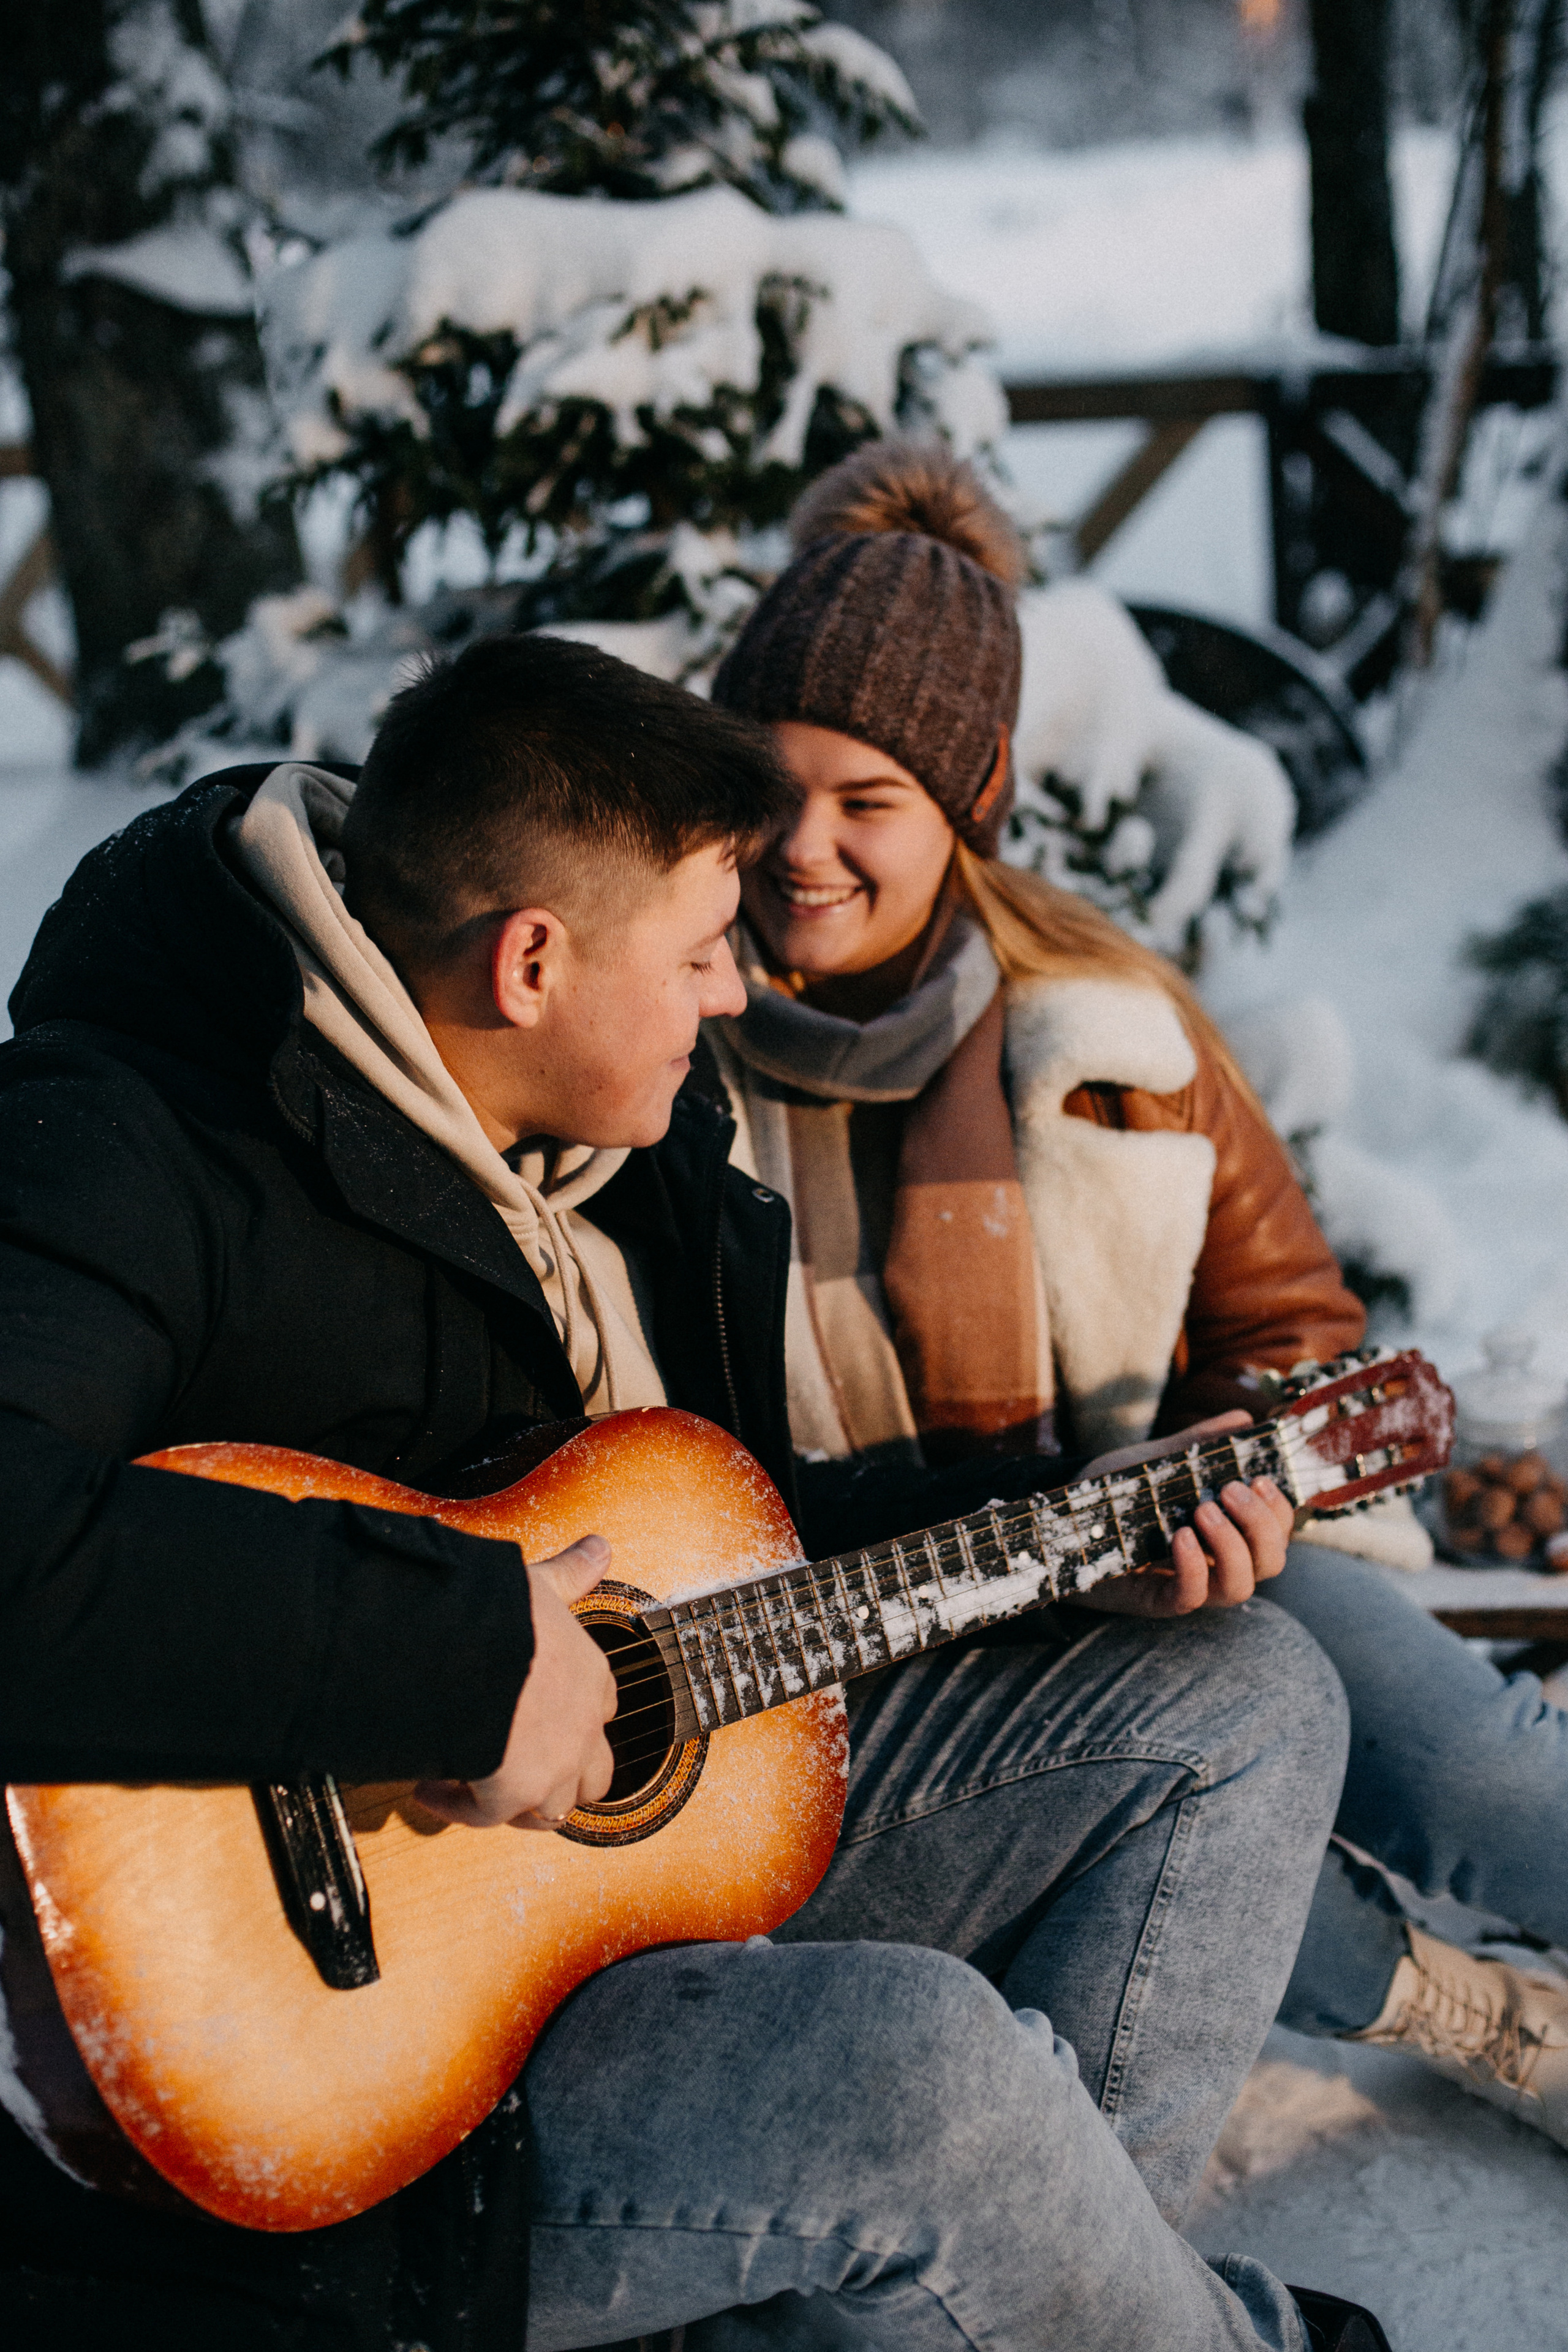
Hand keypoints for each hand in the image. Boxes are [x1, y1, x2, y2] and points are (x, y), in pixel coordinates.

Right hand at [415, 1534, 617, 1829]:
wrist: (465, 1646)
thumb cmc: (501, 1611)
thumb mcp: (540, 1586)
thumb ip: (570, 1574)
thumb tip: (600, 1547)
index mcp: (591, 1676)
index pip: (601, 1707)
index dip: (575, 1717)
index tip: (540, 1715)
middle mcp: (582, 1727)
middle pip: (593, 1775)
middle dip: (562, 1778)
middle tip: (520, 1769)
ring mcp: (553, 1766)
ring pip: (550, 1808)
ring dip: (515, 1804)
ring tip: (475, 1786)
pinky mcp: (513, 1793)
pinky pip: (487, 1817)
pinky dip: (457, 1807)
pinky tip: (429, 1788)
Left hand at [1076, 1412, 1294, 1618]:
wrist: (1059, 1521)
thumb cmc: (1112, 1495)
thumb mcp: (1156, 1463)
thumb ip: (1197, 1445)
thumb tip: (1243, 1419)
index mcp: (1224, 1531)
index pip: (1276, 1533)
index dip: (1279, 1511)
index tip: (1259, 1478)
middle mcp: (1214, 1562)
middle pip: (1268, 1563)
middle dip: (1261, 1527)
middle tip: (1230, 1492)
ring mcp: (1188, 1585)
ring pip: (1238, 1587)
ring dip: (1232, 1548)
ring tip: (1204, 1511)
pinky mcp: (1156, 1601)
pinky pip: (1190, 1597)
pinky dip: (1193, 1569)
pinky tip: (1181, 1537)